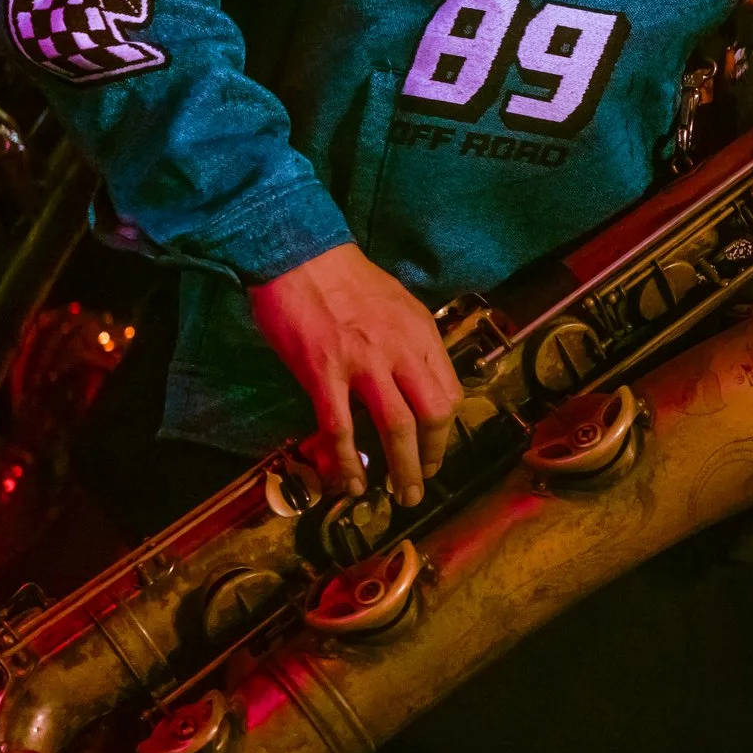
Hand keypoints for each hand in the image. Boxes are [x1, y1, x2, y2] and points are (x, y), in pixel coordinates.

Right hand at [248, 244, 461, 506]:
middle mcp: (401, 351)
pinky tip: (350, 483)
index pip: (450, 391)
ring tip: (401, 495)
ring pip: (396, 427)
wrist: (302, 256)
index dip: (446, 427)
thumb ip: (410, 344)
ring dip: (402, 468)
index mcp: (422, 334)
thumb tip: (416, 381)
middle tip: (425, 480)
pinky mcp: (323, 374)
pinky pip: (340, 428)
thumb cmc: (348, 281)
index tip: (437, 446)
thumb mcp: (399, 306)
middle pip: (434, 414)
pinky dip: (346, 462)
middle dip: (434, 455)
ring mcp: (364, 364)